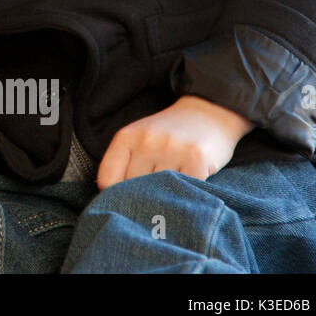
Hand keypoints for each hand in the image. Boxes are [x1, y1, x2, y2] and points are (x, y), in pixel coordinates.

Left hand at [96, 94, 255, 189]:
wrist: (208, 113)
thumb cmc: (169, 134)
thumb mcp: (139, 140)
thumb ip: (125, 165)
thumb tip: (114, 202)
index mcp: (126, 137)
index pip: (107, 180)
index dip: (114, 195)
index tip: (127, 200)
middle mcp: (146, 141)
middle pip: (133, 189)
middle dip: (142, 200)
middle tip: (153, 202)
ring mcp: (171, 149)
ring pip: (160, 193)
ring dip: (166, 200)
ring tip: (172, 194)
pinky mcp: (196, 158)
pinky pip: (185, 191)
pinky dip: (186, 197)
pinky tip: (188, 191)